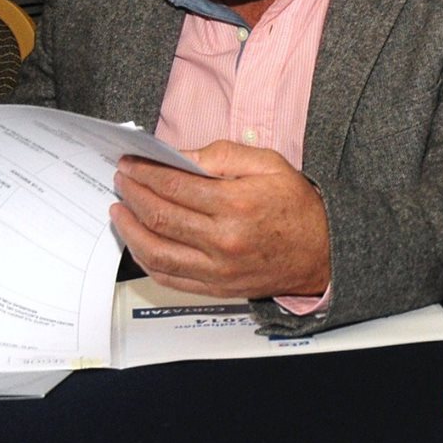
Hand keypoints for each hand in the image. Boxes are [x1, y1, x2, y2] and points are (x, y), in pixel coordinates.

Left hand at [112, 140, 330, 299]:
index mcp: (237, 203)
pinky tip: (138, 241)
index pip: (174, 185)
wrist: (322, 252)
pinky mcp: (215, 287)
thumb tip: (180, 157)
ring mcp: (217, 268)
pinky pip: (167, 276)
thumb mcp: (269, 164)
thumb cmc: (297, 206)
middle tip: (122, 180)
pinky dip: (145, 258)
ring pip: (155, 250)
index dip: (145, 172)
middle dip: (132, 194)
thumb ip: (223, 155)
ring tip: (120, 210)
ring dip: (129, 228)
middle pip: (159, 215)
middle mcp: (223, 239)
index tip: (130, 163)